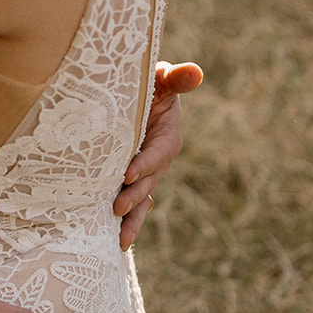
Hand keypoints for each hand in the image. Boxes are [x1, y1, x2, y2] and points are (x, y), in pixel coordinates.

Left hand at [113, 60, 202, 249]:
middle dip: (134, 195)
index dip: (145, 164)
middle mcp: (159, 159)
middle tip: (117, 207)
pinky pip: (134, 204)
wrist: (136, 97)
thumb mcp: (161, 79)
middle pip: (148, 181)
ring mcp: (146, 173)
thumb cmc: (149, 84)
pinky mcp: (133, 181)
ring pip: (142, 199)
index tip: (128, 174)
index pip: (158, 153)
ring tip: (120, 238)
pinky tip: (117, 240)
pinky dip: (129, 222)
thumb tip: (196, 72)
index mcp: (168, 137)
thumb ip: (176, 79)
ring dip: (133, 219)